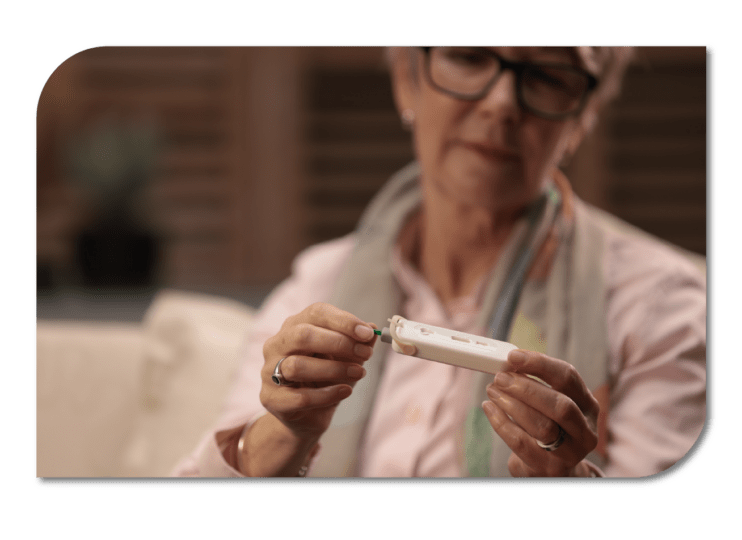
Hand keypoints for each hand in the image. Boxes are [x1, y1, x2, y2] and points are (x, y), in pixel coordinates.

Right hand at [260, 302, 376, 440]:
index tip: (367, 333)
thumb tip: (373, 329)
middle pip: (302, 335)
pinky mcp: (271, 399)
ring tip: (359, 373)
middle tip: (365, 353)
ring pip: (298, 366)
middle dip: (338, 343)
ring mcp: (269, 372)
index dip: (343, 321)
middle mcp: (277, 344)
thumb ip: (358, 343)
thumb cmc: (325, 379)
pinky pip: (300, 396)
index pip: (315, 313)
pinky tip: (345, 391)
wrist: (306, 415)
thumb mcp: (345, 358)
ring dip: (335, 369)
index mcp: (294, 326)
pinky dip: (327, 395)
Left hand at [482, 349, 599, 476]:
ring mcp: (569, 453)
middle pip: (560, 405)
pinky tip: (489, 408)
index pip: (568, 377)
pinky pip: (521, 443)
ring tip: (493, 391)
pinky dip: (501, 422)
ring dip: (512, 404)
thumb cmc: (551, 427)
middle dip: (526, 388)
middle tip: (500, 378)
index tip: (513, 356)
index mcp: (588, 405)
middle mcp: (585, 430)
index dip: (539, 364)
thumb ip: (537, 382)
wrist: (554, 470)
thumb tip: (510, 361)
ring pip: (542, 426)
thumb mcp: (552, 403)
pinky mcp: (548, 469)